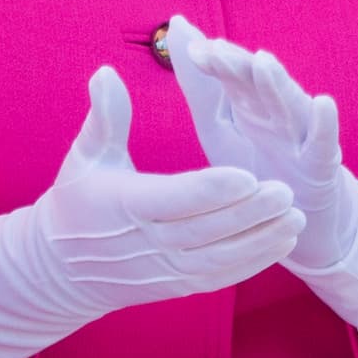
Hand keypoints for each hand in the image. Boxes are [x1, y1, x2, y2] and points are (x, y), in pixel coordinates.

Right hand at [39, 64, 305, 309]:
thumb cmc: (76, 200)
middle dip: (249, 214)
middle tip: (286, 191)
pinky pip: (220, 277)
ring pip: (219, 259)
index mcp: (126, 204)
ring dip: (260, 241)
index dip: (212, 189)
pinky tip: (282, 243)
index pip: (174, 198)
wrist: (60, 269)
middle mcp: (148, 242)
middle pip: (206, 231)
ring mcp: (165, 268)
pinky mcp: (177, 284)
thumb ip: (105, 116)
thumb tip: (106, 73)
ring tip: (296, 217)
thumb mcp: (85, 156)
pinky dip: (253, 263)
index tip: (247, 172)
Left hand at [165, 14, 352, 272]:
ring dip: (276, 85)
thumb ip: (199, 82)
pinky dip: (325, 124)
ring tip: (263, 62)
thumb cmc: (254, 165)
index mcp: (249, 103)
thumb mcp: (218, 125)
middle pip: (257, 85)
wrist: (295, 213)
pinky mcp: (321, 165)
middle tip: (218, 50)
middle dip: (238, 66)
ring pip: (288, 106)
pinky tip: (324, 103)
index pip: (232, 76)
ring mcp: (299, 136)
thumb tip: (178, 24)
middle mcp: (275, 112)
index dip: (215, 62)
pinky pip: (323, 144)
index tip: (194, 50)